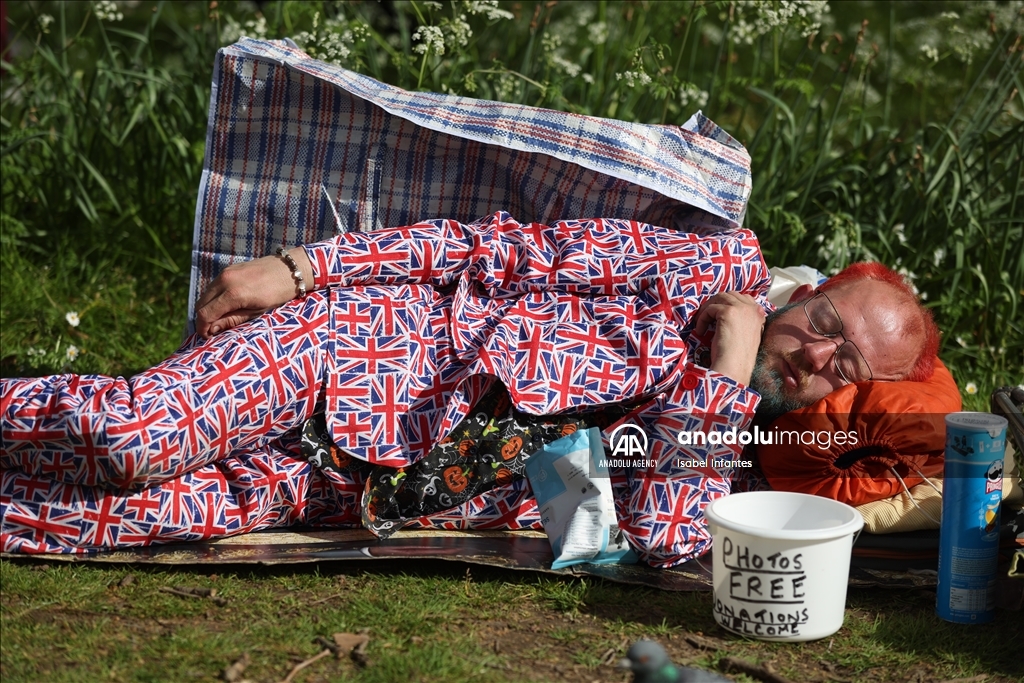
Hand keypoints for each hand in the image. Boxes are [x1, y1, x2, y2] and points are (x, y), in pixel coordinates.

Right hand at [195, 248, 313, 337]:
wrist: (290, 269)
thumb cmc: (278, 294)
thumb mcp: (257, 312)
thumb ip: (232, 320)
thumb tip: (211, 330)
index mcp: (233, 293)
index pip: (205, 314)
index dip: (202, 328)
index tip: (207, 337)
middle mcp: (225, 280)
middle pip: (201, 304)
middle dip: (203, 320)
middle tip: (212, 332)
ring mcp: (225, 272)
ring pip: (205, 295)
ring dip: (207, 309)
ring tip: (218, 321)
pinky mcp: (228, 269)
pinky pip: (213, 287)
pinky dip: (212, 299)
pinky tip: (222, 307)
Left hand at [693, 292, 765, 385]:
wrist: (734, 367)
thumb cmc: (737, 357)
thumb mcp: (744, 334)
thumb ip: (742, 321)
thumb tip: (724, 313)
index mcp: (759, 314)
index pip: (744, 298)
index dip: (729, 303)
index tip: (718, 315)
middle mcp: (753, 309)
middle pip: (730, 295)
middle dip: (716, 304)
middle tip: (706, 317)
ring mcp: (742, 309)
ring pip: (719, 298)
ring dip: (708, 309)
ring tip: (702, 324)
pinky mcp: (729, 312)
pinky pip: (710, 308)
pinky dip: (702, 318)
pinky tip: (701, 331)